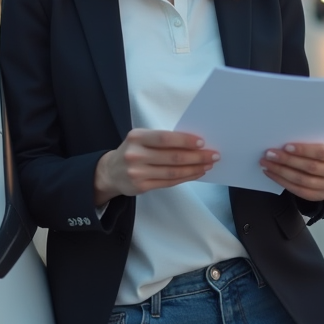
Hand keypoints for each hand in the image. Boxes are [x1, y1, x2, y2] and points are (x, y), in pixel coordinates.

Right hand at [94, 129, 218, 204]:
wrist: (110, 172)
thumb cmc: (133, 151)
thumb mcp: (141, 139)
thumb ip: (161, 141)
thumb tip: (194, 143)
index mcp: (137, 137)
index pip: (165, 138)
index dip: (185, 140)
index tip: (202, 142)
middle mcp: (136, 155)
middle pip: (172, 157)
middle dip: (196, 156)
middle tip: (213, 155)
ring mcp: (138, 172)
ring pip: (173, 172)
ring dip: (194, 168)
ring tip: (208, 165)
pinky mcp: (142, 186)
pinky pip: (169, 182)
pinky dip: (186, 177)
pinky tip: (196, 173)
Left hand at [260, 142, 323, 202]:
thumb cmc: (317, 153)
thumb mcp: (317, 145)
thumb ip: (306, 143)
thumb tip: (281, 141)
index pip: (321, 152)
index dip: (303, 150)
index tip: (285, 146)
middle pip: (310, 167)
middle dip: (287, 160)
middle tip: (269, 155)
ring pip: (302, 180)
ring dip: (281, 171)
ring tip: (267, 164)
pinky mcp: (320, 196)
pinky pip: (298, 191)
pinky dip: (282, 181)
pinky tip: (272, 173)